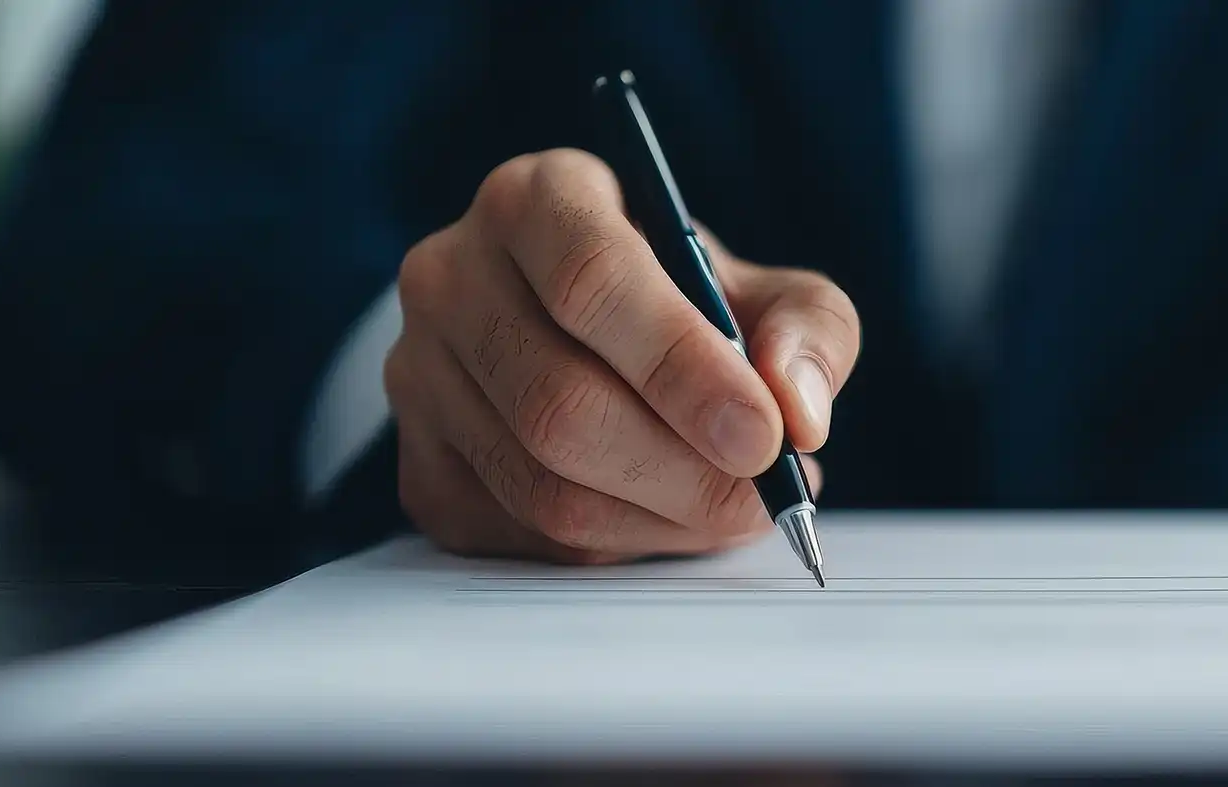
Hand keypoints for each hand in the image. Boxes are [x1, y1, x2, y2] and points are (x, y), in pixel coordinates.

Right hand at [385, 149, 856, 563]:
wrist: (585, 336)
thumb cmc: (682, 303)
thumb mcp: (766, 288)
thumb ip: (808, 330)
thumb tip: (798, 410)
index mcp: (536, 198)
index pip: (592, 281)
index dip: (682, 368)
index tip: (764, 436)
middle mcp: (452, 276)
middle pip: (560, 404)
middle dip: (683, 472)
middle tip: (764, 499)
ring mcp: (418, 375)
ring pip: (541, 486)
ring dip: (658, 520)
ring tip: (731, 510)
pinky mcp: (418, 465)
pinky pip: (520, 536)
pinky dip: (613, 548)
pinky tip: (662, 518)